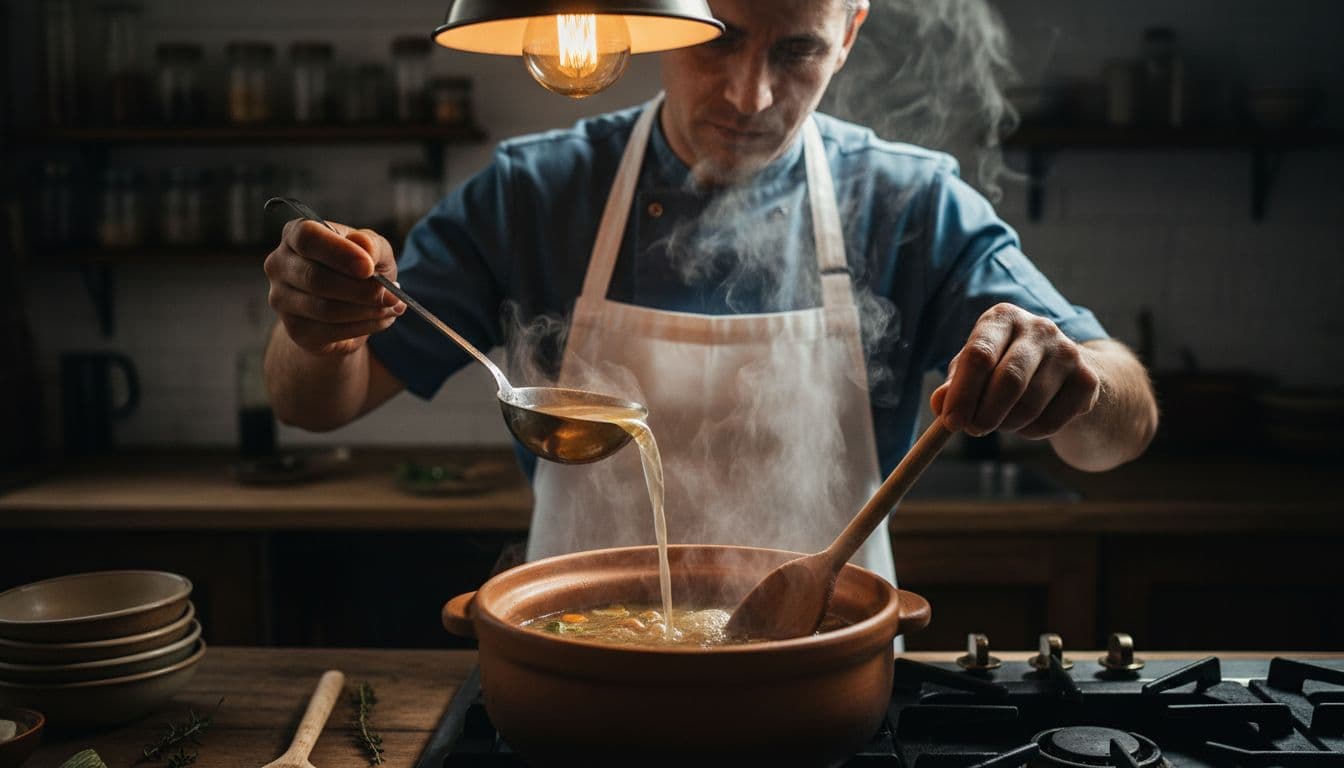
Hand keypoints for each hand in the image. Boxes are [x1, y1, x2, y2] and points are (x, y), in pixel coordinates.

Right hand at [264, 219, 404, 355]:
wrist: (349, 309)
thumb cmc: (359, 269)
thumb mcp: (373, 251)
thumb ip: (372, 245)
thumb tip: (363, 246)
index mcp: (296, 235)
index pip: (307, 238)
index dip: (339, 253)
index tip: (369, 268)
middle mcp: (280, 265)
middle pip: (316, 278)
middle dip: (362, 289)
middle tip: (393, 294)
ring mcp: (282, 299)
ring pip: (325, 309)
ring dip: (368, 310)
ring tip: (392, 305)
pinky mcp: (295, 330)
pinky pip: (331, 331)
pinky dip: (365, 326)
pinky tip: (382, 319)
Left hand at [931, 303, 1100, 438]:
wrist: (1063, 376)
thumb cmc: (1004, 369)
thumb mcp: (974, 372)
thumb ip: (954, 386)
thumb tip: (940, 404)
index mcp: (1003, 318)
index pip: (979, 354)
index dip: (962, 393)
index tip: (951, 422)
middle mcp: (1039, 328)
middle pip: (1008, 379)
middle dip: (985, 414)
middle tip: (973, 431)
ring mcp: (1068, 352)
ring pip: (1029, 405)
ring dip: (1007, 425)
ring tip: (1001, 422)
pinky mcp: (1087, 380)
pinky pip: (1051, 421)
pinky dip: (1031, 432)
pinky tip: (1028, 422)